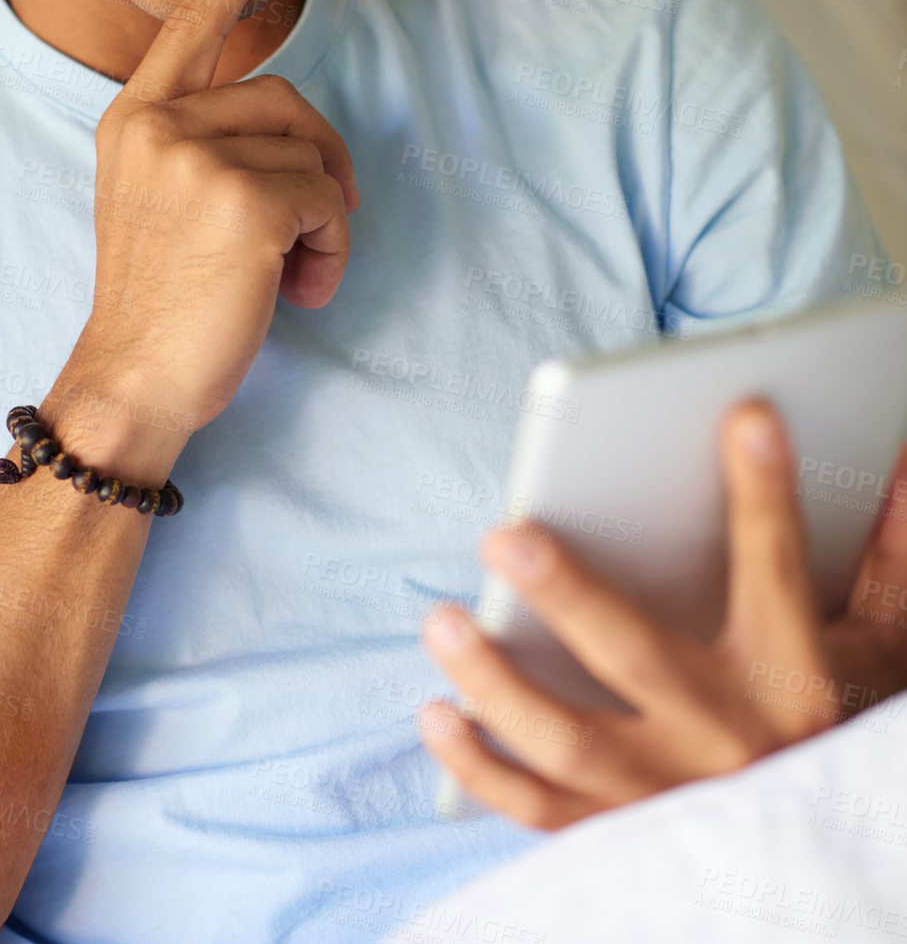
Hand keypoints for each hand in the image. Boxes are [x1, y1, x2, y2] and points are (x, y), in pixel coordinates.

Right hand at [43, 0, 358, 463]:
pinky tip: (299, 288)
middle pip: (287, 99)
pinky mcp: (245, 202)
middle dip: (319, 162)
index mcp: (133, 120)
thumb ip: (204, 147)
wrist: (133, 381)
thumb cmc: (160, 302)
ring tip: (288, 273)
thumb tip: (299, 137)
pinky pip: (329, 200)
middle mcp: (158, 126)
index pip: (191, 27)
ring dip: (324, 222)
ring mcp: (198, 160)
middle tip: (315, 227)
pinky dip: (333, 249)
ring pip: (314, 157)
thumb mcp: (161, 201)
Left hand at [416, 400, 906, 828]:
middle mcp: (731, 741)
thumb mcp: (877, 651)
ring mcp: (669, 798)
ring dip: (497, 682)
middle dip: (569, 596)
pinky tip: (436, 713)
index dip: (768, 495)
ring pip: (571, 742)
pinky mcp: (621, 841)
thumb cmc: (836, 731)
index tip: (747, 417)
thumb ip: (885, 560)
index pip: (779, 572)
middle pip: (639, 659)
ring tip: (439, 618)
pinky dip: (480, 770)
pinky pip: (541, 813)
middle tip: (503, 534)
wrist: (828, 879)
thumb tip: (899, 459)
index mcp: (795, 681)